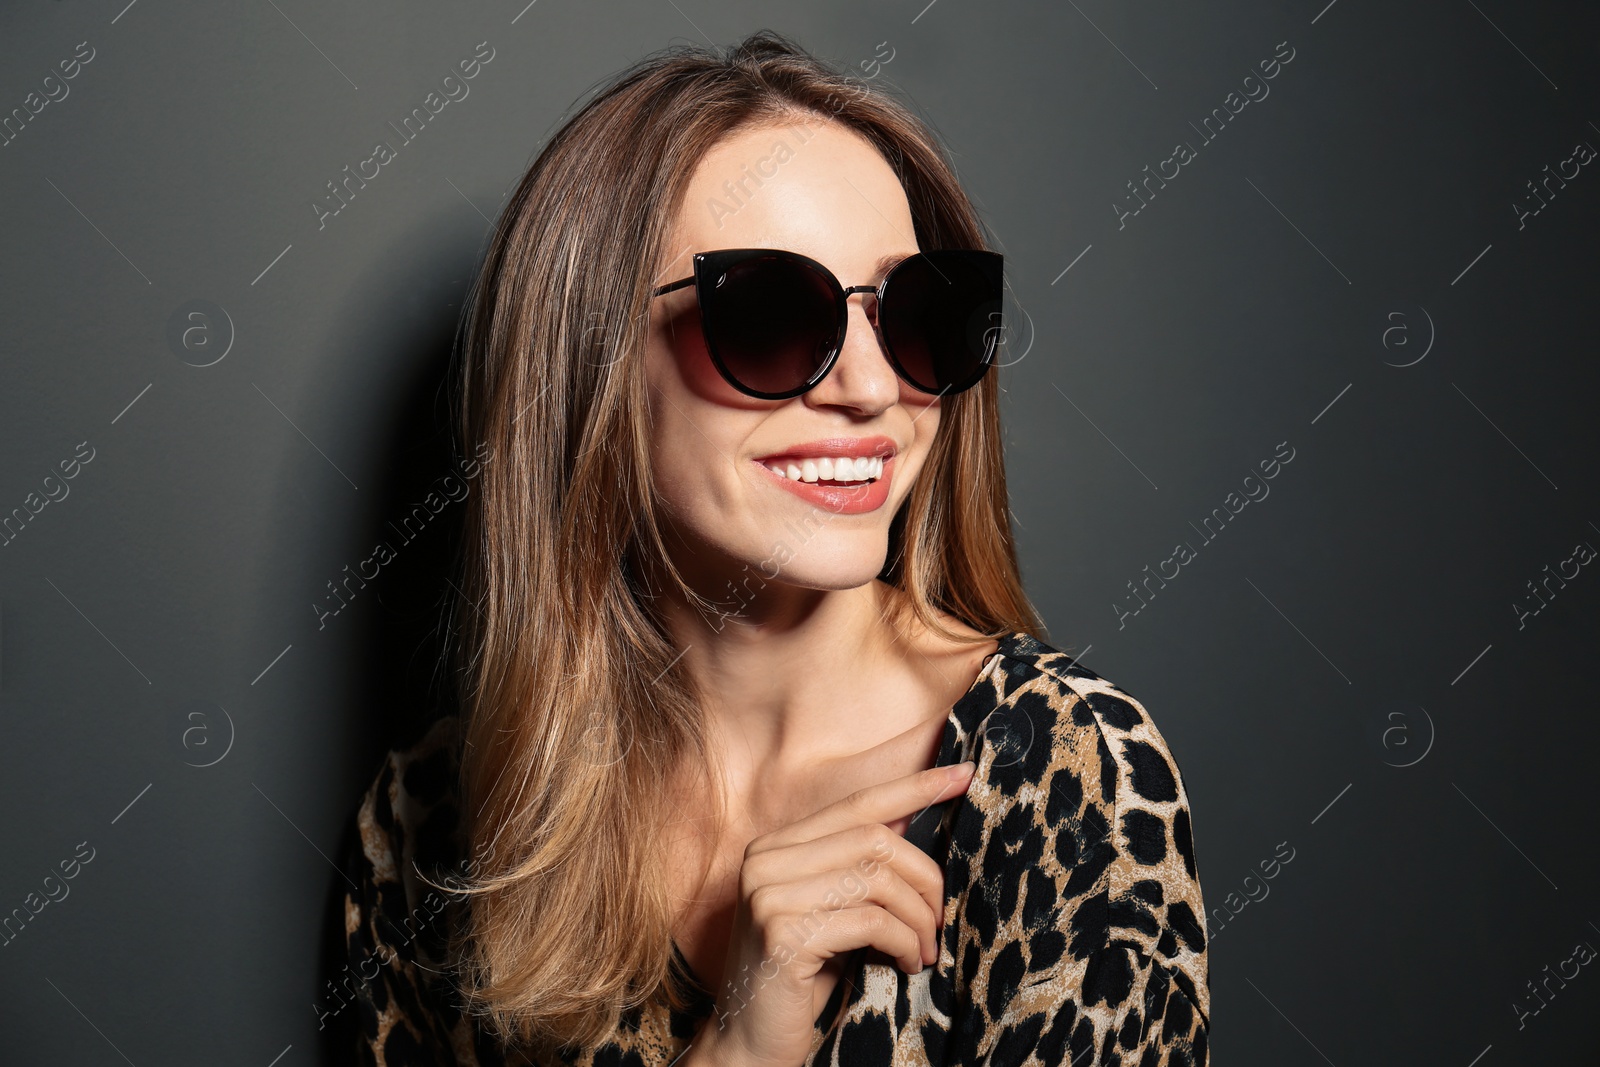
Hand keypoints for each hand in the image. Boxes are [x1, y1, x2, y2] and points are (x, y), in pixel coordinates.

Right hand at [693, 761, 976, 1066]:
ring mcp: (768, 894)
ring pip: (877, 878)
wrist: (750, 1045)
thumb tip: (910, 814)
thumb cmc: (800, 978)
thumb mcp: (832, 911)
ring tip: (925, 949)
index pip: (857, 803)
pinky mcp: (782, 933)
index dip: (914, 787)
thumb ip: (859, 865)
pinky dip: (903, 942)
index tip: (964, 773)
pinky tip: (907, 964)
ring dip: (917, 918)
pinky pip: (869, 920)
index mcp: (775, 846)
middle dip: (924, 878)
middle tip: (939, 920)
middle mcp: (765, 860)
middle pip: (875, 839)